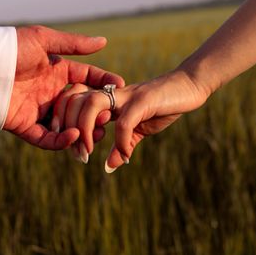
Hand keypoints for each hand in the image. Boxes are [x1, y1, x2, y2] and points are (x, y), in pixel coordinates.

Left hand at [2, 25, 123, 151]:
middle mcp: (49, 92)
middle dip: (98, 112)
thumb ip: (74, 45)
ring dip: (83, 131)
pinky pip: (47, 139)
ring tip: (97, 133)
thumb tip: (103, 42)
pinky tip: (74, 136)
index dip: (104, 82)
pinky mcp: (25, 126)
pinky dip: (62, 141)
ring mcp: (38, 110)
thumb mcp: (43, 41)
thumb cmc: (9, 48)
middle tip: (112, 115)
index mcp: (56, 71)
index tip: (121, 86)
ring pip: (66, 125)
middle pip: (80, 105)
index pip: (87, 77)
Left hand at [52, 69, 209, 171]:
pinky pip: (124, 122)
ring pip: (91, 104)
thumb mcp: (139, 129)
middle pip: (74, 100)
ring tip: (88, 154)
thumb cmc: (163, 105)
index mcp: (107, 97)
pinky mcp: (144, 99)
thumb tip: (108, 167)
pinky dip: (120, 141)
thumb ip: (122, 144)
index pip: (73, 102)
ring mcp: (126, 94)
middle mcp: (111, 92)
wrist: (189, 87)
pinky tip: (125, 156)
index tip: (74, 151)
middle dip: (69, 128)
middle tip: (79, 156)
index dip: (66, 124)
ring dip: (85, 131)